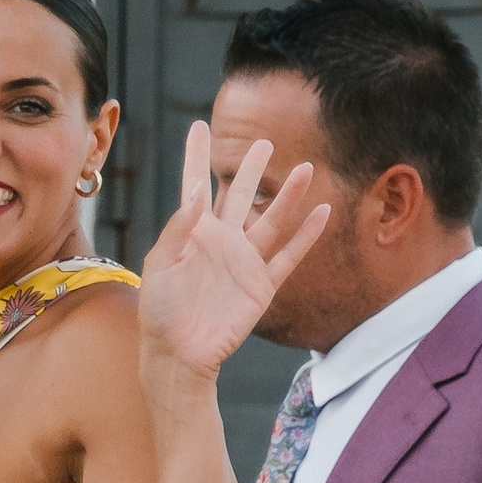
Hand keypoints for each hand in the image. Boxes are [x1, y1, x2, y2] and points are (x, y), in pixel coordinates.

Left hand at [138, 123, 331, 384]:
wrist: (179, 355)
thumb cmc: (160, 313)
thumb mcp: (159, 266)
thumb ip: (178, 229)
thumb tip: (196, 193)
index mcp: (191, 234)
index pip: (195, 186)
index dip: (196, 157)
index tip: (199, 127)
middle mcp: (221, 242)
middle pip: (241, 196)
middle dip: (252, 169)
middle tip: (264, 142)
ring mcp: (244, 262)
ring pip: (271, 220)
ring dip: (289, 195)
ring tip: (307, 167)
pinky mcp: (262, 285)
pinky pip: (289, 255)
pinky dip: (307, 235)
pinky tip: (322, 211)